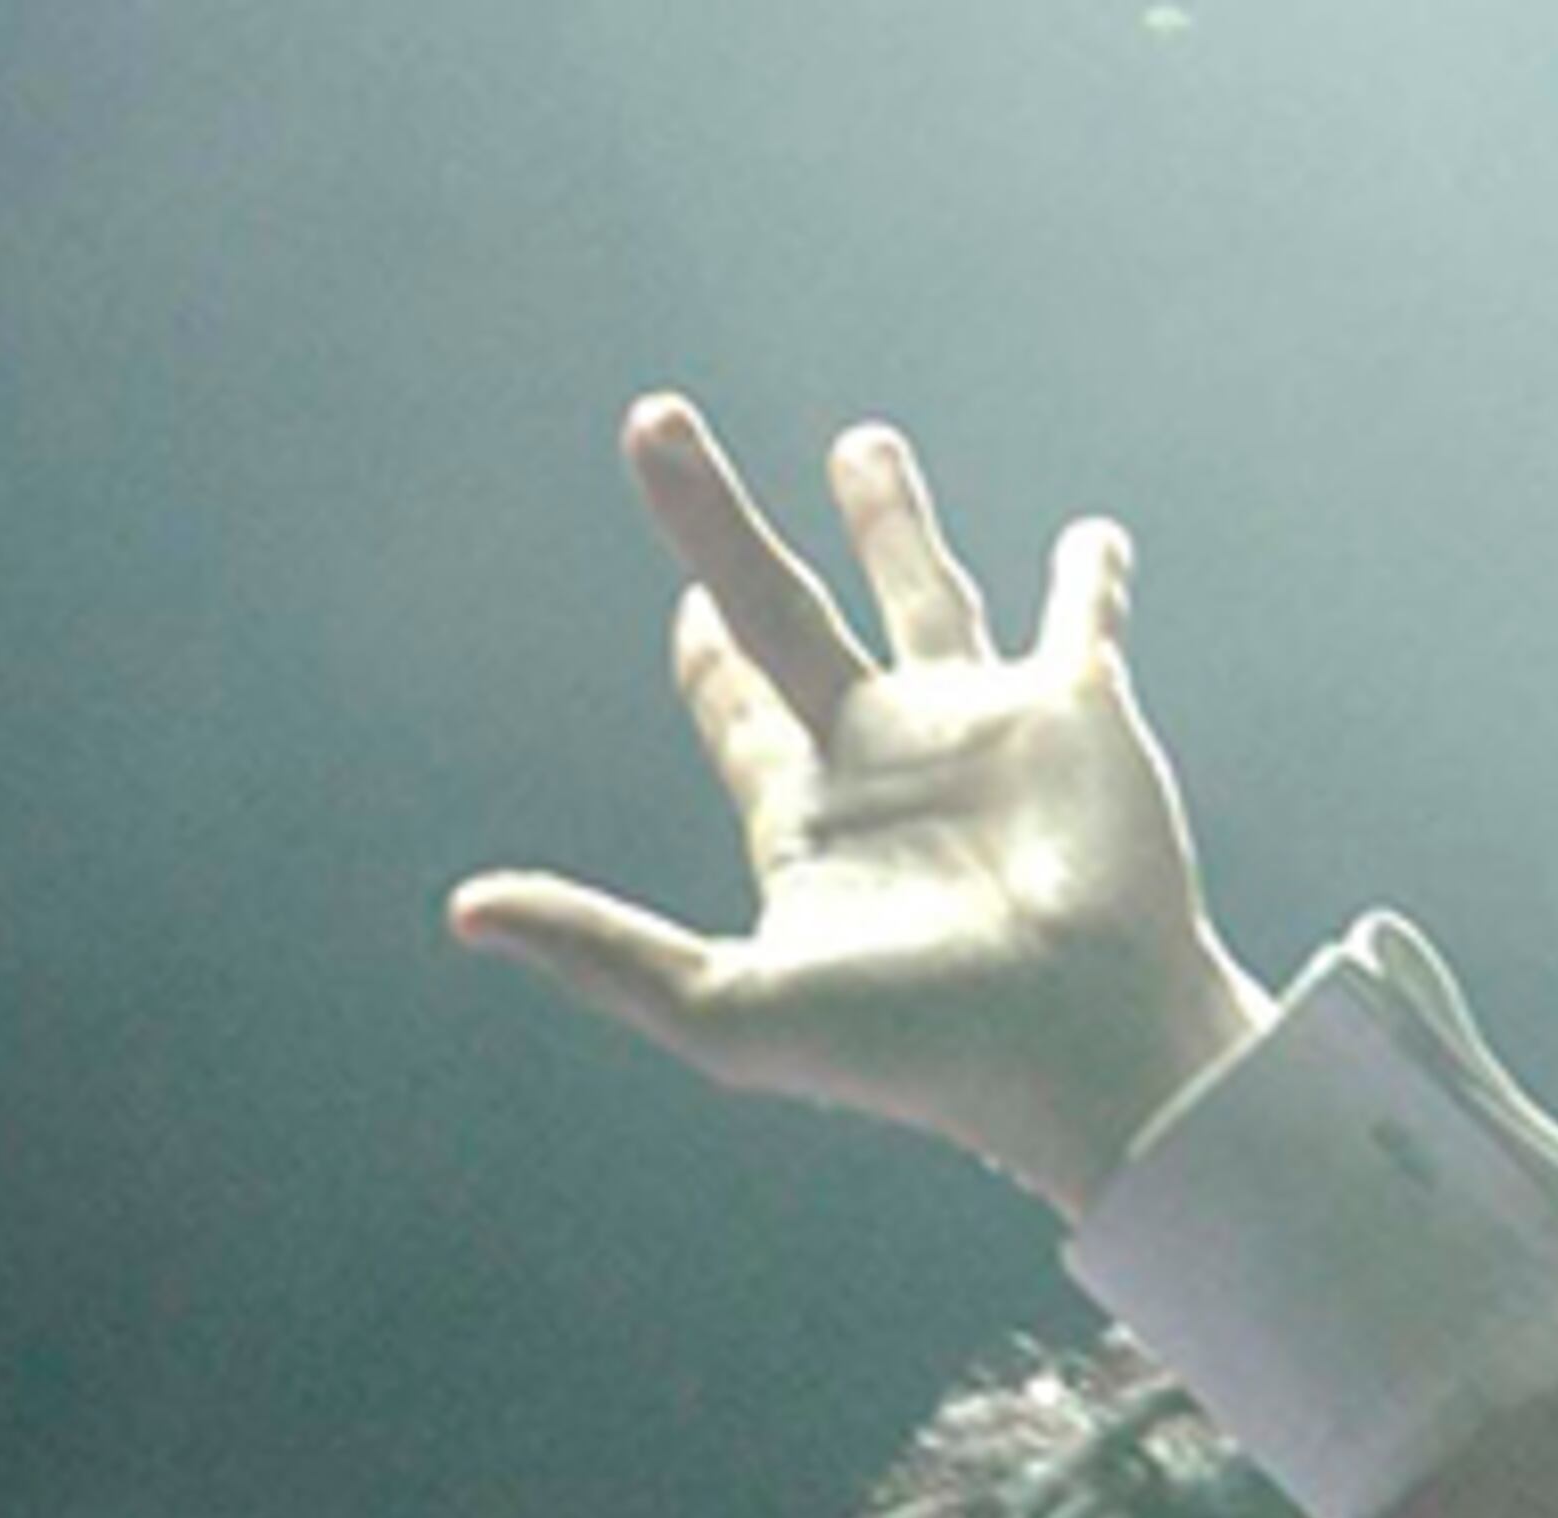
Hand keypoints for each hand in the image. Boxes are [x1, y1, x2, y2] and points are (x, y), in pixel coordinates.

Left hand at [451, 397, 1273, 1217]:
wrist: (1081, 1052)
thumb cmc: (918, 1048)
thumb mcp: (730, 1009)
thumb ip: (600, 953)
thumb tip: (463, 913)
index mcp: (806, 818)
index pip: (732, 710)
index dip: (698, 655)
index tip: (681, 602)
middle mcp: (883, 761)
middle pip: (784, 610)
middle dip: (720, 525)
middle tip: (657, 425)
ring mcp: (982, 733)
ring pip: (925, 593)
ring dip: (892, 523)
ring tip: (860, 444)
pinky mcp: (1078, 716)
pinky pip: (1083, 623)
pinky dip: (1090, 578)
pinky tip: (1093, 538)